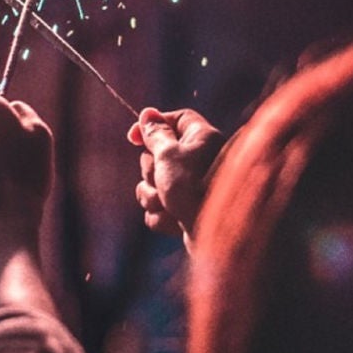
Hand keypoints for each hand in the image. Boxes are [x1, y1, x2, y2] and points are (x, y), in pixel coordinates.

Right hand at [128, 107, 224, 235]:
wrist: (219, 237)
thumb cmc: (196, 189)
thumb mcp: (169, 155)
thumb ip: (156, 135)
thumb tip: (148, 114)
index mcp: (202, 138)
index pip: (176, 119)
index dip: (153, 126)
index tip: (133, 138)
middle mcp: (200, 161)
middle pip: (157, 155)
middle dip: (151, 172)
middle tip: (164, 179)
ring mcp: (192, 189)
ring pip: (154, 186)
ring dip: (154, 197)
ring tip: (170, 206)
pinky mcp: (186, 213)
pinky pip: (159, 210)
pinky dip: (162, 217)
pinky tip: (176, 223)